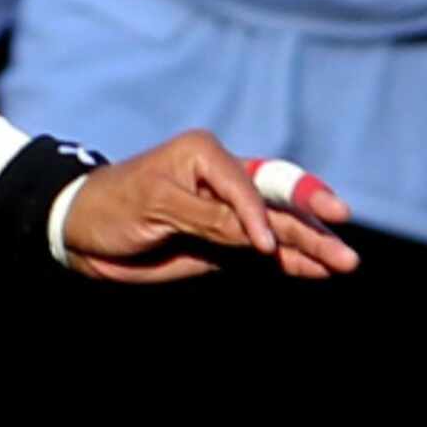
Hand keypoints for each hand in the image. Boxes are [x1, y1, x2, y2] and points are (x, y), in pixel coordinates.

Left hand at [58, 131, 358, 283]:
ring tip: (345, 264)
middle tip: (344, 244)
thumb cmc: (113, 206)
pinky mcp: (225, 242)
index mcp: (206, 155)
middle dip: (310, 225)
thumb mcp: (155, 208)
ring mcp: (228, 213)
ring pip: (279, 229)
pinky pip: (265, 253)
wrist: (82, 232)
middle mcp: (225, 179)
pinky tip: (318, 271)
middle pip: (276, 202)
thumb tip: (259, 237)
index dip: (258, 217)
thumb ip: (208, 220)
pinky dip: (291, 263)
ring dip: (310, 246)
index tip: (264, 247)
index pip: (246, 186)